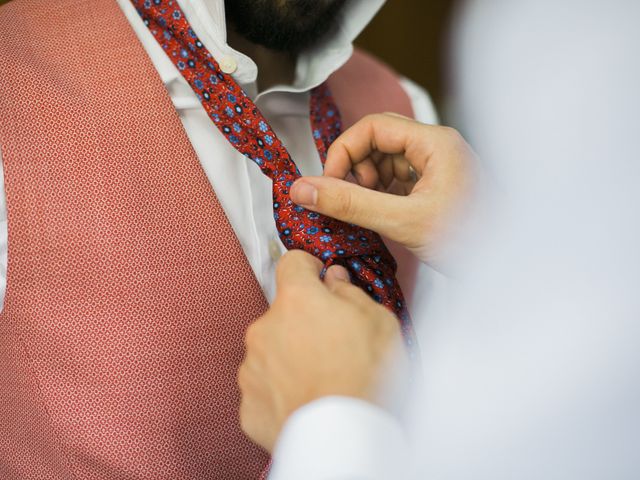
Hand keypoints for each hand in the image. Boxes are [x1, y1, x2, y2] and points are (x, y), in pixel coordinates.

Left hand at [238, 250, 402, 452]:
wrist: (344, 439)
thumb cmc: (366, 379)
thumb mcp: (379, 322)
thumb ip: (350, 292)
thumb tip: (334, 279)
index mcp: (296, 301)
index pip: (292, 263)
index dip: (309, 268)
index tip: (319, 280)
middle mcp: (264, 328)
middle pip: (282, 313)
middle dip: (303, 323)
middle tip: (332, 347)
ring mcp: (251, 368)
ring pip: (271, 351)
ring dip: (290, 358)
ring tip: (321, 380)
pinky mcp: (249, 403)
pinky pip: (264, 388)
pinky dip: (281, 391)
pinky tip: (307, 401)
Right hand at [290, 113, 476, 264]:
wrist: (508, 268)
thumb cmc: (470, 242)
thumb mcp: (402, 221)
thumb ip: (349, 204)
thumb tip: (302, 190)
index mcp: (435, 142)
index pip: (374, 126)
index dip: (344, 151)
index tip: (329, 183)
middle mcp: (437, 147)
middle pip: (379, 141)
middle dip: (356, 169)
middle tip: (348, 200)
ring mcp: (438, 167)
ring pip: (386, 162)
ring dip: (367, 184)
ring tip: (368, 212)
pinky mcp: (436, 187)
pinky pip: (398, 181)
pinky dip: (381, 196)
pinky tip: (382, 216)